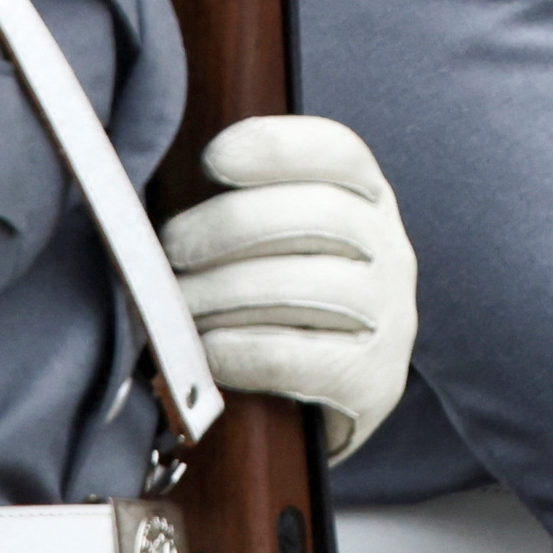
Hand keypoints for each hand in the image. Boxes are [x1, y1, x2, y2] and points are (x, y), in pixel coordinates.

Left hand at [162, 117, 418, 460]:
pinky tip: (207, 349)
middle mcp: (391, 251)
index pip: (339, 153)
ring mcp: (392, 317)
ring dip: (228, 292)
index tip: (213, 159)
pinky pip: (301, 358)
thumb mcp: (271, 241)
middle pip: (319, 214)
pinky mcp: (376, 380)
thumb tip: (159, 178)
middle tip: (172, 247)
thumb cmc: (273, 303)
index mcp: (367, 201)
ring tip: (178, 305)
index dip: (277, 147)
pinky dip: (244, 351)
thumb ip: (237, 203)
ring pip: (311, 286)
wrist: (315, 404)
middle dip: (231, 226)